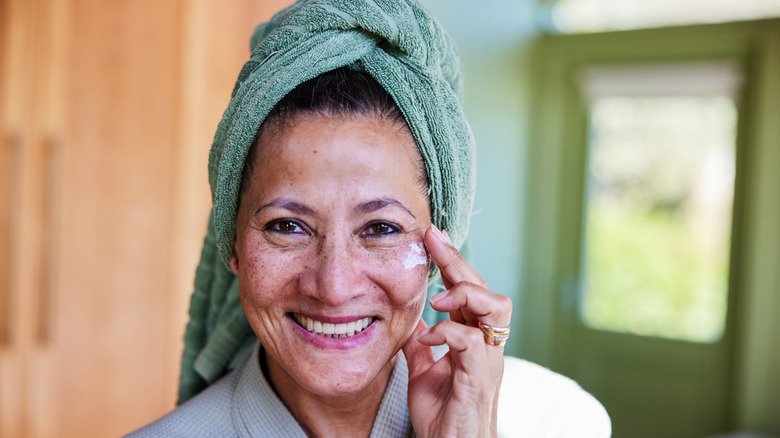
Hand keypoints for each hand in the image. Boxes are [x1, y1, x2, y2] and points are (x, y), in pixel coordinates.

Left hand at [402, 225, 511, 437]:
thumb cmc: (443, 415)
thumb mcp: (423, 370)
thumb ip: (420, 343)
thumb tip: (407, 319)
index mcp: (474, 339)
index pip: (469, 290)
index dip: (452, 261)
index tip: (432, 236)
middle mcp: (487, 345)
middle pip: (486, 289)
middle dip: (459, 261)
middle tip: (434, 241)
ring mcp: (487, 361)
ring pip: (496, 308)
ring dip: (466, 293)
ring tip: (438, 297)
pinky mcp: (479, 380)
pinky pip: (473, 343)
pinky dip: (449, 331)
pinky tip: (430, 334)